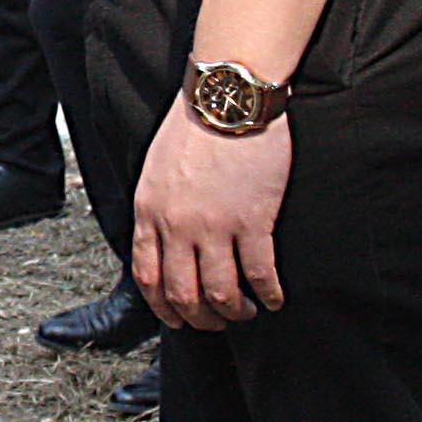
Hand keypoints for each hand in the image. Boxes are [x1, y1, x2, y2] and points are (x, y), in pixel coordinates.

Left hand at [131, 102, 289, 330]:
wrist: (228, 97)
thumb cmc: (195, 124)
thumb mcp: (156, 168)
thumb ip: (156, 206)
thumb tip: (162, 236)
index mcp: (149, 212)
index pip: (148, 277)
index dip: (163, 307)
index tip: (176, 320)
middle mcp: (177, 226)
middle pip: (183, 294)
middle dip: (200, 319)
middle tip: (215, 324)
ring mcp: (215, 226)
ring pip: (221, 293)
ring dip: (234, 312)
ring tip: (246, 312)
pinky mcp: (252, 221)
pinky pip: (259, 274)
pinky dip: (267, 294)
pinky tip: (274, 299)